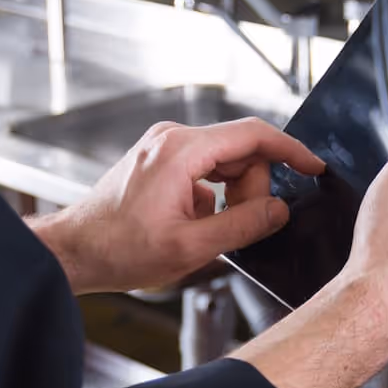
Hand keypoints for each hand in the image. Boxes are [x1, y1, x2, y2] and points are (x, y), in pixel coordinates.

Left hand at [31, 118, 324, 294]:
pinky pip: (204, 170)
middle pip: (241, 150)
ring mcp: (163, 147)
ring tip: (210, 231)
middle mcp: (172, 138)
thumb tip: (280, 210)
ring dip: (232, 196)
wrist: (74, 252)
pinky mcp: (159, 160)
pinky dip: (213, 197)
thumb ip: (244, 225)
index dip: (291, 151)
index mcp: (182, 151)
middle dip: (252, 188)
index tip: (314, 168)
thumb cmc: (119, 250)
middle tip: (242, 227)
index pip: (253, 135)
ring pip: (224, 162)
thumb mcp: (191, 247)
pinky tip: (195, 226)